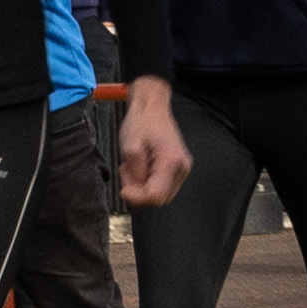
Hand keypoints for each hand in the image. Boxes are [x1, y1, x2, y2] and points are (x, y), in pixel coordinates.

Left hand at [114, 79, 189, 214]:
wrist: (152, 108)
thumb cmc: (142, 122)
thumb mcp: (130, 147)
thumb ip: (134, 173)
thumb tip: (134, 192)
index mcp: (171, 162)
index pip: (155, 197)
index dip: (136, 197)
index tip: (124, 187)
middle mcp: (182, 168)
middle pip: (159, 199)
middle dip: (139, 191)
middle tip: (128, 172)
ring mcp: (182, 169)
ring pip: (160, 194)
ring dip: (142, 186)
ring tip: (134, 166)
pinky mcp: (178, 169)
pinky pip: (161, 186)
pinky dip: (148, 181)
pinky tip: (142, 166)